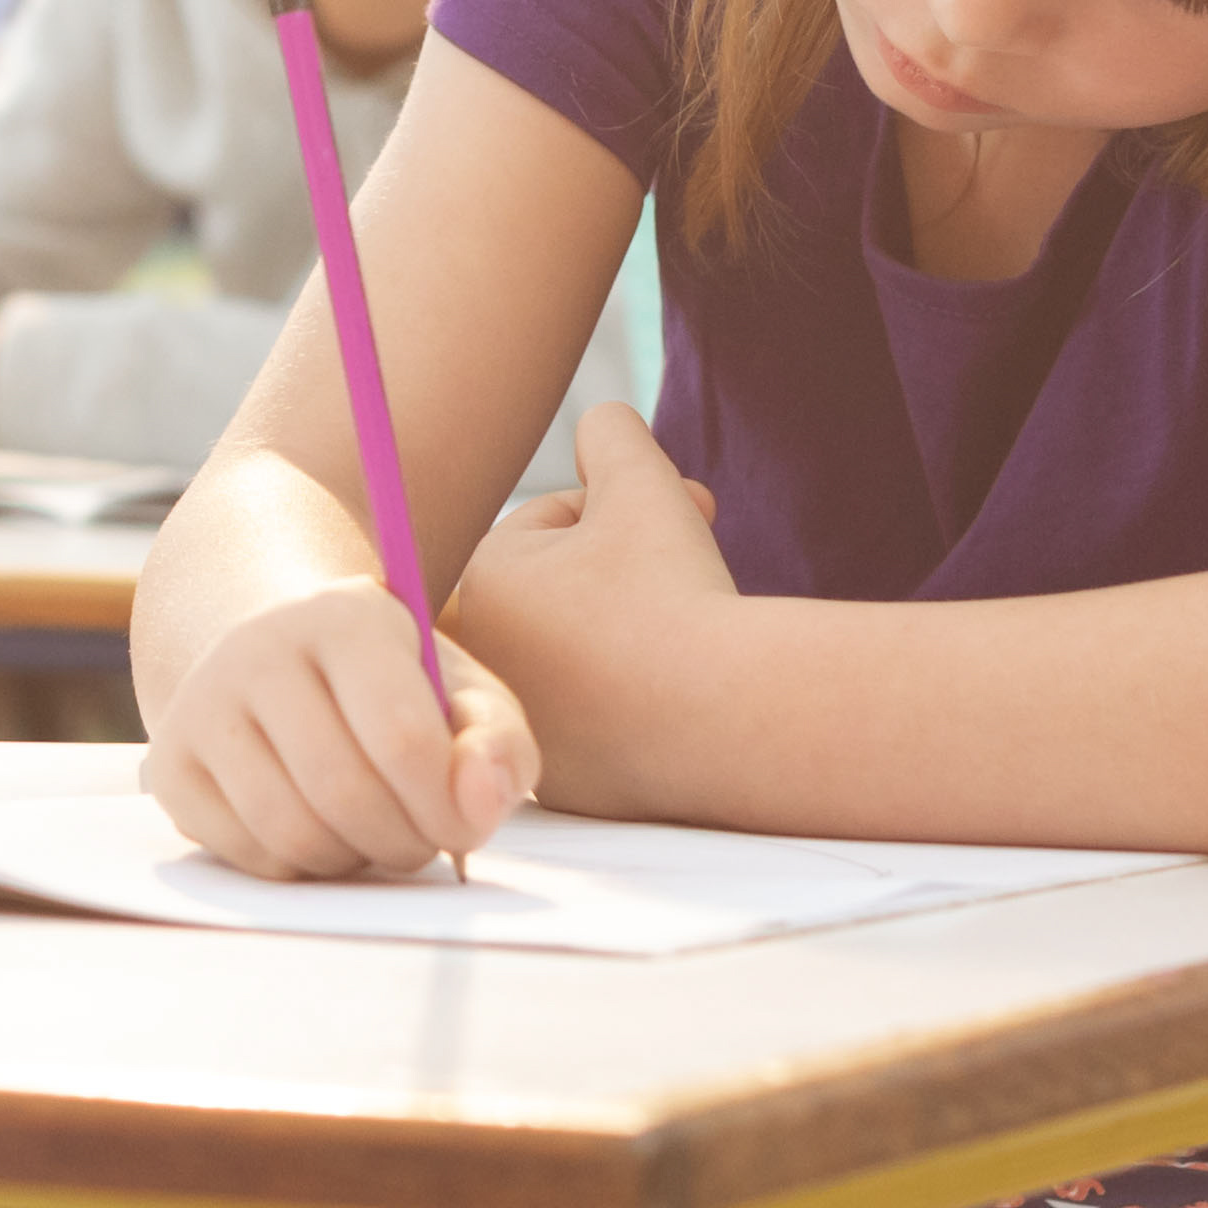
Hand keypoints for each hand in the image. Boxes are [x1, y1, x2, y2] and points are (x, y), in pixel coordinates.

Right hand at [141, 576, 535, 878]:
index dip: (446, 804)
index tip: (465, 824)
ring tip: (377, 833)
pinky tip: (322, 829)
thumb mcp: (461, 693)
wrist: (277, 656)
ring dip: (355, 859)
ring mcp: (201, 706)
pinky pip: (250, 856)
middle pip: (345, 793)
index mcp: (343, 615)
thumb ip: (496, 743)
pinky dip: (302, 866)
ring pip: (292, 833)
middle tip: (423, 838)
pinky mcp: (171, 765)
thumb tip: (477, 804)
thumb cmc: (391, 686)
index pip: (401, 737)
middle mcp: (257, 649)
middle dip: (404, 840)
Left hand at [444, 402, 741, 807]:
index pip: (549, 523)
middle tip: (696, 559)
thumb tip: (601, 422)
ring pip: (583, 652)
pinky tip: (685, 690)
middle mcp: (485, 663)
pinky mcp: (569, 784)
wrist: (726, 716)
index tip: (684, 511)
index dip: (625, 509)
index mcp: (480, 584)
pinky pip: (607, 718)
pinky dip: (641, 698)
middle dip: (630, 563)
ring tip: (694, 624)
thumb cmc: (675, 590)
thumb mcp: (643, 482)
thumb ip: (612, 434)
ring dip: (634, 627)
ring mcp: (524, 728)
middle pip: (562, 589)